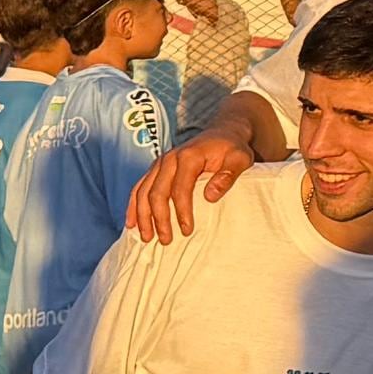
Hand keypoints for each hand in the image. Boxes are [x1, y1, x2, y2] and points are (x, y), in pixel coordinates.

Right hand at [129, 129, 254, 243]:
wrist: (223, 133)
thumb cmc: (233, 149)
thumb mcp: (240, 159)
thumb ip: (228, 176)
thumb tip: (209, 196)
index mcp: (189, 157)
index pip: (180, 188)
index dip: (181, 211)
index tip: (187, 231)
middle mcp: (169, 159)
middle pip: (157, 192)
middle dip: (160, 219)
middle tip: (166, 240)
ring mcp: (159, 163)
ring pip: (143, 191)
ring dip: (143, 216)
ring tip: (147, 237)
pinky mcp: (156, 169)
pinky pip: (139, 188)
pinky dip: (134, 206)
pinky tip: (132, 223)